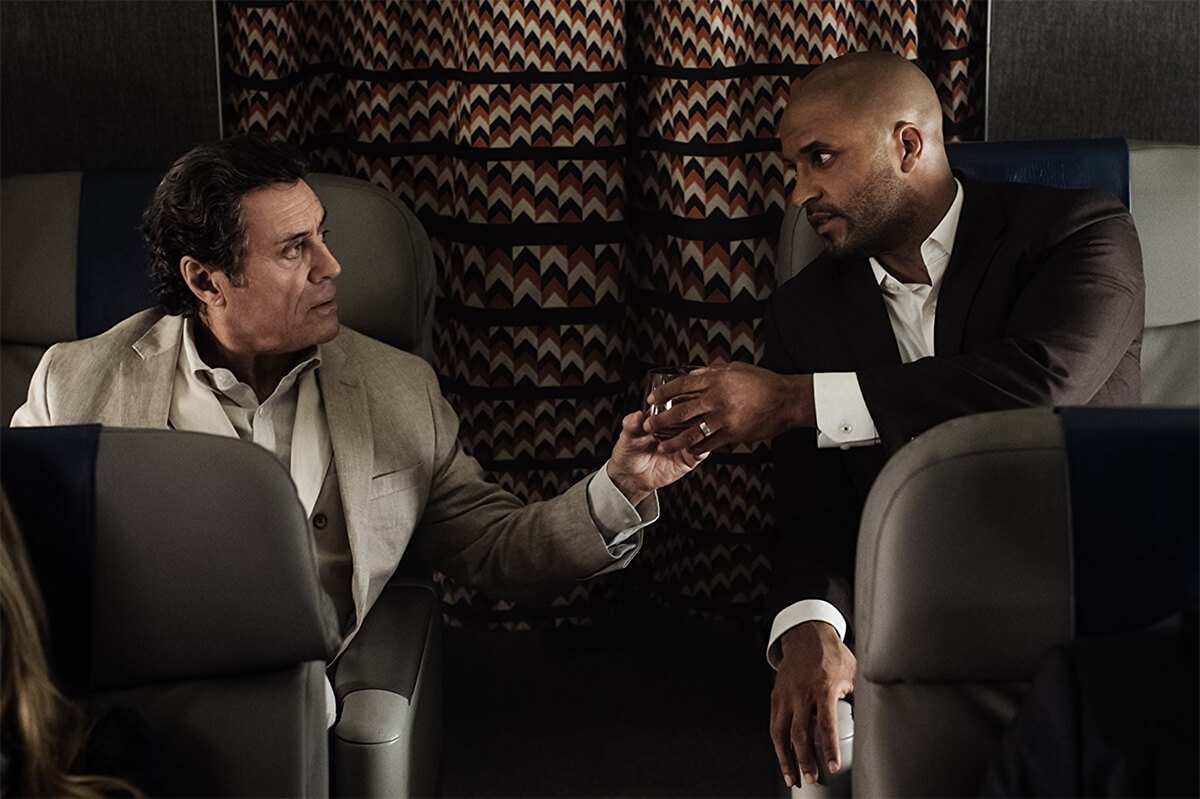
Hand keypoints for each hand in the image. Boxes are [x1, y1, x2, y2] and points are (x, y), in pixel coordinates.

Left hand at [606, 409, 705, 504]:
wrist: (631, 478)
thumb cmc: (628, 453)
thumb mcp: (626, 437)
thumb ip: (631, 425)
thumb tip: (638, 415)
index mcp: (661, 416)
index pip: (674, 403)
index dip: (674, 403)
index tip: (669, 408)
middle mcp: (676, 427)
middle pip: (690, 415)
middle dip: (684, 418)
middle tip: (671, 425)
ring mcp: (684, 441)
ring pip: (700, 431)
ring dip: (692, 432)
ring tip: (676, 438)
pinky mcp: (690, 458)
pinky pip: (703, 450)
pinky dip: (699, 447)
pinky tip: (687, 448)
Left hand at [644, 363, 814, 453]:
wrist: (787, 401)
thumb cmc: (764, 383)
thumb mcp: (735, 369)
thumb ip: (713, 372)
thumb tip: (693, 372)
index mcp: (716, 380)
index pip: (682, 386)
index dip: (663, 393)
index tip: (652, 398)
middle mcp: (717, 399)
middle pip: (680, 410)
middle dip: (661, 420)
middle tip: (648, 425)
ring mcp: (724, 418)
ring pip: (691, 432)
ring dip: (673, 440)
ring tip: (661, 445)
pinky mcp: (732, 434)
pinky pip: (709, 443)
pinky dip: (696, 448)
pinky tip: (687, 451)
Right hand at [770, 621, 855, 786]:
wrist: (806, 636)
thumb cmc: (831, 655)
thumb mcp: (852, 674)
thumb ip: (857, 698)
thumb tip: (867, 721)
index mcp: (823, 687)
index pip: (825, 723)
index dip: (828, 746)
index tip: (832, 765)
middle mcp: (801, 693)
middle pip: (800, 733)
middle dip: (805, 760)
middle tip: (812, 778)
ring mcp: (786, 695)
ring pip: (781, 732)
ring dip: (786, 758)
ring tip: (794, 777)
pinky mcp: (776, 696)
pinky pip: (774, 724)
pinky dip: (778, 744)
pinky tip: (783, 758)